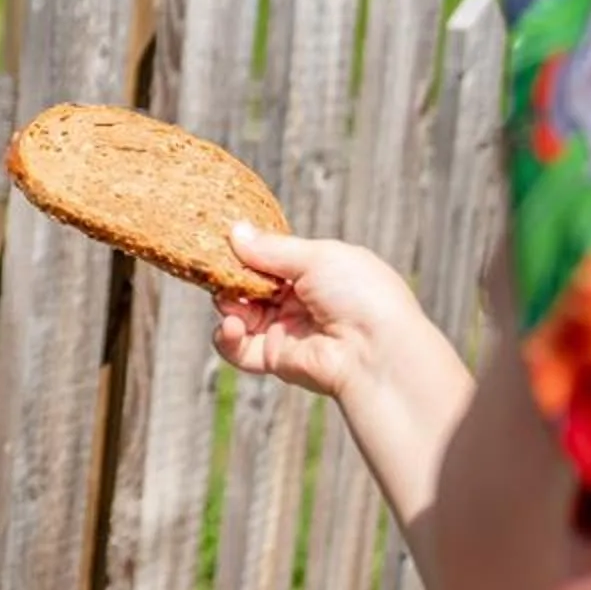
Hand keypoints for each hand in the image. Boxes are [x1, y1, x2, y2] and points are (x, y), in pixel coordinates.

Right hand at [209, 225, 430, 401]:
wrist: (377, 353)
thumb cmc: (361, 296)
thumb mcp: (318, 256)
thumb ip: (272, 248)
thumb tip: (236, 231)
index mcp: (319, 272)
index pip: (272, 257)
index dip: (248, 250)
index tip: (221, 239)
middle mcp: (302, 301)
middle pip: (251, 284)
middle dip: (230, 276)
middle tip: (213, 268)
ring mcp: (288, 329)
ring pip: (240, 313)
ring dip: (227, 304)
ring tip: (228, 301)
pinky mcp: (277, 358)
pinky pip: (239, 348)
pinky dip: (227, 337)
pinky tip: (232, 326)